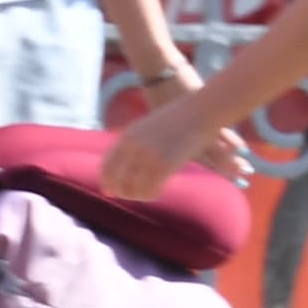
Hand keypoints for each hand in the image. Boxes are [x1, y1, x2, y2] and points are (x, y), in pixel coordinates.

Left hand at [102, 84, 228, 200]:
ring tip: (149, 193)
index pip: (107, 166)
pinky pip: (150, 190)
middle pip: (117, 181)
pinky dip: (152, 195)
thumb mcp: (149, 127)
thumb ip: (135, 143)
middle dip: (122, 192)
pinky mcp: (165, 164)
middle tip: (133, 196)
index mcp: (127, 136)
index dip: (107, 182)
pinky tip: (159, 192)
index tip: (110, 193)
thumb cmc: (179, 119)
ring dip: (139, 195)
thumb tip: (127, 167)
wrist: (201, 110)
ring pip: (133, 189)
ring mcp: (148, 155)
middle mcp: (134, 146)